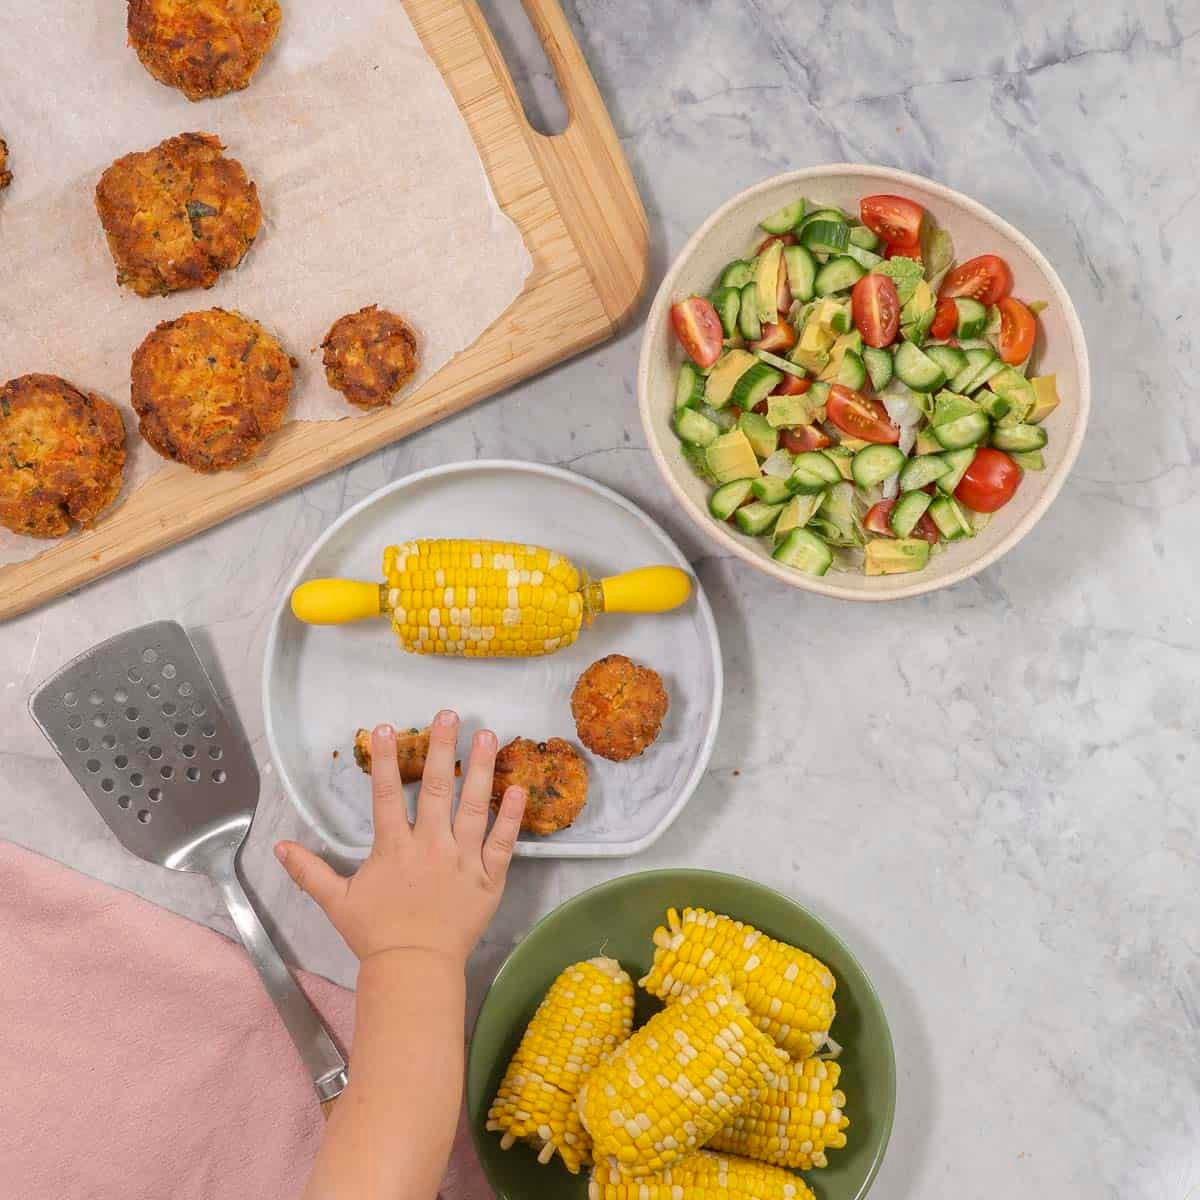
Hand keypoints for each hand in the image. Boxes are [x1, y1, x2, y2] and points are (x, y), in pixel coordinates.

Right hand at [274, 711, 526, 965]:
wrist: (414, 970)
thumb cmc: (375, 935)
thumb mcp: (336, 902)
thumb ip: (309, 871)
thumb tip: (278, 847)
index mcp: (395, 848)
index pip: (388, 795)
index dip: (388, 759)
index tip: (387, 726)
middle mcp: (431, 846)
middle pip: (438, 789)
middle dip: (443, 748)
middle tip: (449, 714)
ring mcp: (463, 860)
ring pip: (474, 807)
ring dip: (480, 769)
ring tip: (488, 736)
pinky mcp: (488, 878)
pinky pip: (502, 842)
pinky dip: (511, 816)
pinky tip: (519, 789)